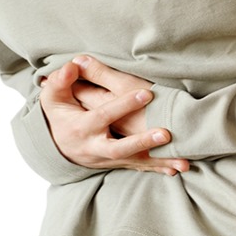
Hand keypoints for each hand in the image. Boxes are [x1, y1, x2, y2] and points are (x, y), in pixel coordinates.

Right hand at [40, 62, 188, 174]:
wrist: (57, 147)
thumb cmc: (59, 116)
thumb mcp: (53, 98)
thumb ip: (61, 81)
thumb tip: (72, 66)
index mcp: (82, 128)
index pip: (104, 116)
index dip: (123, 105)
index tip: (146, 94)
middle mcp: (96, 147)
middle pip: (120, 148)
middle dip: (142, 142)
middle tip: (165, 134)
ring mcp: (108, 159)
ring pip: (134, 162)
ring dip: (158, 161)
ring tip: (182, 161)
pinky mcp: (118, 164)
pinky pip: (139, 167)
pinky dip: (158, 169)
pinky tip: (177, 169)